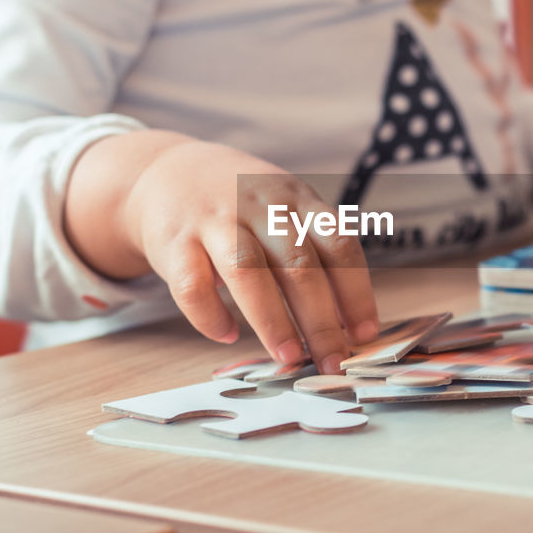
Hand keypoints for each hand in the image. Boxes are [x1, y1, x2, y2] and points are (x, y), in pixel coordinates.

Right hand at [66, 132, 378, 372]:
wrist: (168, 171)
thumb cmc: (241, 205)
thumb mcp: (285, 208)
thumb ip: (314, 251)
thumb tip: (347, 324)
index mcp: (298, 200)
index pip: (339, 245)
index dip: (356, 292)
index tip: (365, 334)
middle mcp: (260, 206)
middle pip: (299, 266)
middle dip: (321, 321)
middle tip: (333, 362)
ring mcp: (215, 221)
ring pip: (248, 274)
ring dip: (273, 322)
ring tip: (290, 359)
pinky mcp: (174, 241)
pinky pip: (192, 285)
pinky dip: (210, 316)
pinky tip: (226, 335)